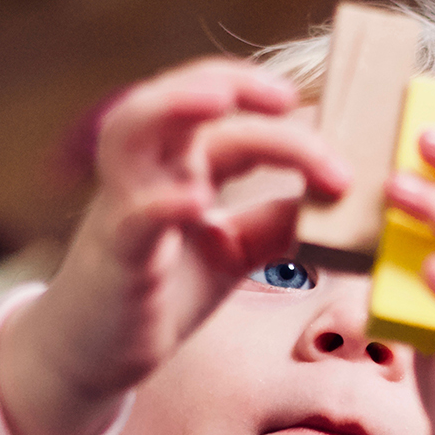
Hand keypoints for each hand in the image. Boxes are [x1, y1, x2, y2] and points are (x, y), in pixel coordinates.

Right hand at [0, 59, 349, 434]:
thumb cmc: (164, 291)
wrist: (96, 354)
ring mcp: (124, 209)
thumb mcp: (234, 250)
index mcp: (178, 165)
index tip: (326, 122)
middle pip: (175, 98)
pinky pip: (132, 218)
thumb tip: (338, 201)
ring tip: (221, 99)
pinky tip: (196, 200)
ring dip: (173, 105)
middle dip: (227, 80)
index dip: (273, 112)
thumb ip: (277, 222)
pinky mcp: (117, 257)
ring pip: (130, 131)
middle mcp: (146, 173)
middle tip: (285, 95)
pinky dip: (162, 203)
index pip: (224, 116)